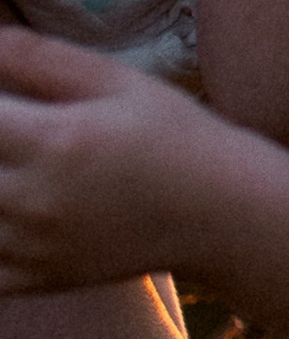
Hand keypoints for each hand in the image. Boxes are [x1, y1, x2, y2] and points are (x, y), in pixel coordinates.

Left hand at [0, 26, 221, 293]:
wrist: (218, 211)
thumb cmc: (171, 133)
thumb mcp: (116, 79)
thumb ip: (39, 58)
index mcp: (54, 140)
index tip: (2, 105)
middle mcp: (35, 199)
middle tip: (10, 132)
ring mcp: (32, 247)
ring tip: (12, 165)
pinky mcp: (37, 280)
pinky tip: (9, 211)